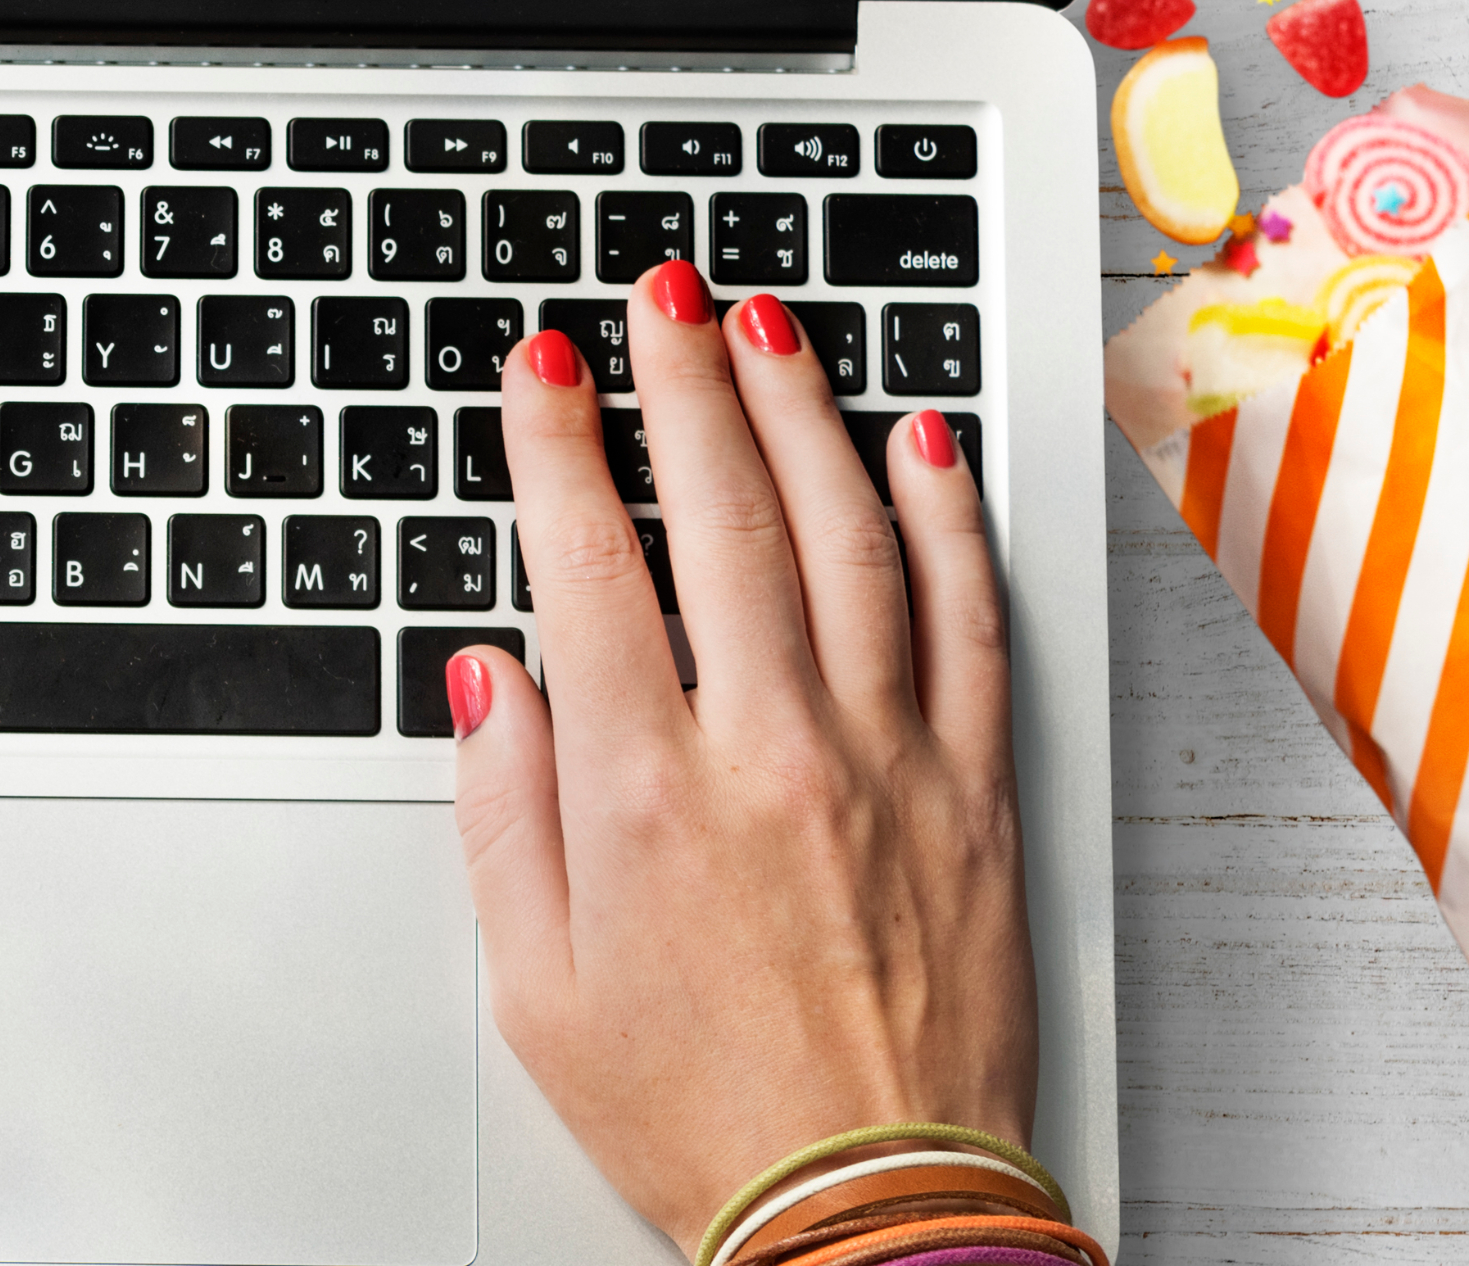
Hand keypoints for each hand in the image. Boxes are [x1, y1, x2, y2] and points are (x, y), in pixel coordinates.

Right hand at [451, 261, 1033, 1249]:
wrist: (868, 1214)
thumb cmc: (700, 1115)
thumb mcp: (538, 987)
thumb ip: (503, 816)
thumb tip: (493, 677)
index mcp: (645, 793)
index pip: (591, 561)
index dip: (556, 441)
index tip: (542, 364)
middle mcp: (771, 751)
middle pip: (726, 513)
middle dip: (684, 379)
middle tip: (665, 294)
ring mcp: (889, 760)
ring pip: (850, 536)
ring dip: (804, 413)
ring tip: (772, 328)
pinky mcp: (976, 792)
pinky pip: (968, 619)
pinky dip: (947, 517)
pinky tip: (920, 443)